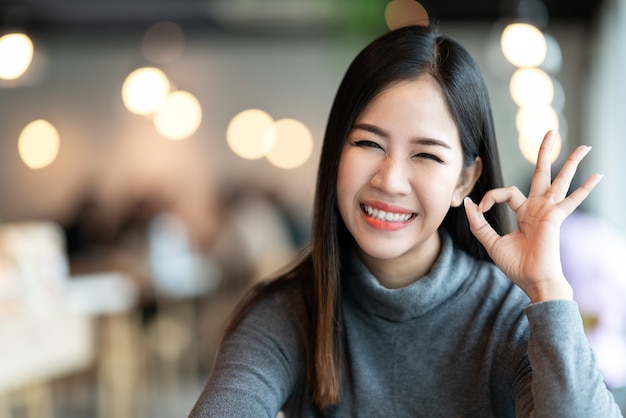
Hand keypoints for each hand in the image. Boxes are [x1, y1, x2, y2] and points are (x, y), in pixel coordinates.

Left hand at [464, 130, 602, 302]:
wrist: (531, 281)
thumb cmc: (516, 265)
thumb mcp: (491, 242)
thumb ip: (479, 223)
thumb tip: (468, 203)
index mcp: (524, 212)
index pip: (506, 192)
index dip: (490, 197)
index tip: (479, 209)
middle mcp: (538, 208)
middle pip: (541, 173)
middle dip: (545, 152)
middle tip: (550, 131)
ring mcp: (549, 211)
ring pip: (559, 180)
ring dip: (570, 162)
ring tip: (582, 145)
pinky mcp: (555, 217)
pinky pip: (572, 200)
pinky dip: (585, 188)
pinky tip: (598, 174)